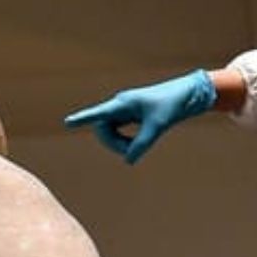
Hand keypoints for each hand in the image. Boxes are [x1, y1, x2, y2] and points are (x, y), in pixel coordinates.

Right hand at [63, 69, 216, 162]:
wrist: (188, 94)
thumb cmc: (172, 105)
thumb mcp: (158, 126)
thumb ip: (142, 144)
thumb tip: (128, 161)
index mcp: (124, 103)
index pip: (99, 114)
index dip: (83, 119)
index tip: (67, 123)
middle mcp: (121, 106)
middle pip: (103, 128)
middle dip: (113, 143)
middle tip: (131, 152)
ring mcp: (125, 110)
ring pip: (110, 131)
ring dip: (119, 143)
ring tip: (136, 148)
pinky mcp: (132, 115)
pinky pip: (119, 131)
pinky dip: (125, 141)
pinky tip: (135, 145)